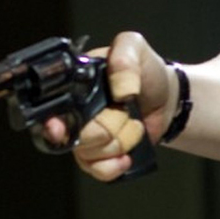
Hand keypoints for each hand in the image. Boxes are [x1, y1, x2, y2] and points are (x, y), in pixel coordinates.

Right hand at [43, 31, 177, 180]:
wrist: (169, 98)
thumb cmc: (147, 70)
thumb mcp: (135, 48)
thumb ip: (124, 57)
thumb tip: (119, 91)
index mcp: (73, 85)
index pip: (50, 109)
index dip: (55, 122)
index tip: (60, 127)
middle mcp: (73, 112)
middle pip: (74, 136)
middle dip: (106, 128)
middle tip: (124, 112)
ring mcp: (85, 136)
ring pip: (87, 154)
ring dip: (117, 142)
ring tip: (131, 124)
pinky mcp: (100, 155)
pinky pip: (96, 170)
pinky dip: (112, 166)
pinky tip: (126, 156)